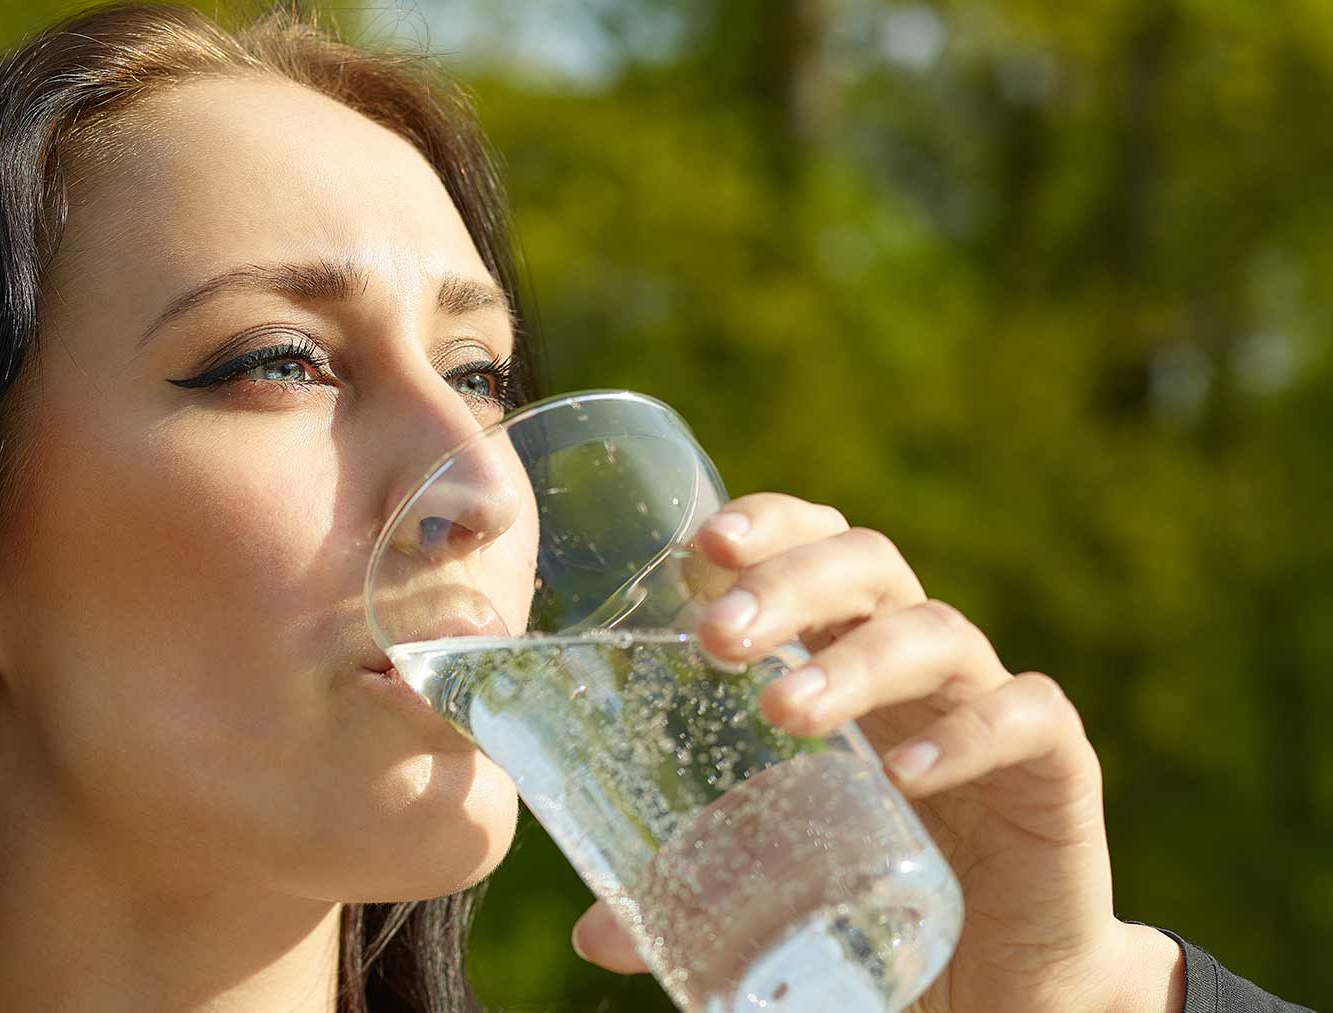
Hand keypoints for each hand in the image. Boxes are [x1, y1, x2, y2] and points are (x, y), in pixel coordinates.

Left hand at [568, 493, 1184, 1012]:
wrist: (1000, 979)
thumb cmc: (871, 891)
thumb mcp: (773, 875)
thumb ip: (691, 886)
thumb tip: (594, 935)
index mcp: (842, 652)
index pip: (809, 545)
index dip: (764, 526)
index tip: (697, 549)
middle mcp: (915, 661)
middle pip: (865, 564)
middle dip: (788, 582)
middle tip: (717, 638)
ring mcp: (987, 703)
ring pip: (934, 633)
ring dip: (853, 661)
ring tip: (782, 711)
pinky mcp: (1055, 766)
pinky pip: (1027, 716)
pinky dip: (968, 734)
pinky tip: (905, 773)